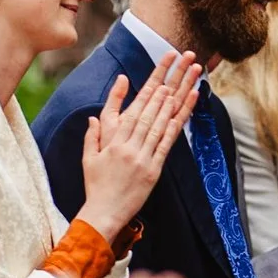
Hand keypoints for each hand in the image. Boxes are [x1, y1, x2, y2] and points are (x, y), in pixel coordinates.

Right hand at [78, 54, 201, 239]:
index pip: (135, 106)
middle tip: (181, 65)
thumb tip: (94, 116)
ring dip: (175, 99)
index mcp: (114, 140)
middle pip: (151, 109)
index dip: (150, 85)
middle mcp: (129, 145)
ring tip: (187, 80)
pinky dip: (177, 124)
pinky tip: (186, 111)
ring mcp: (143, 157)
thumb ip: (94, 134)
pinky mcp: (154, 169)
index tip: (162, 70)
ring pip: (161, 123)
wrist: (103, 212)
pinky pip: (167, 143)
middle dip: (167, 84)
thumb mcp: (89, 157)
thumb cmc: (96, 185)